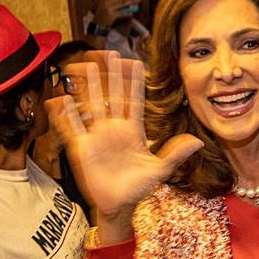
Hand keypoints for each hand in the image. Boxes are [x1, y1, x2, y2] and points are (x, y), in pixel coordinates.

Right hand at [47, 53, 201, 232]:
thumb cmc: (138, 188)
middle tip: (109, 53)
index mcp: (133, 131)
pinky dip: (65, 114)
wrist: (119, 206)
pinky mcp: (81, 148)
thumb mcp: (159, 171)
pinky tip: (61, 99)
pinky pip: (72, 127)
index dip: (133, 81)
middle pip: (110, 95)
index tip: (133, 61)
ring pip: (91, 105)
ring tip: (85, 65)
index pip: (133, 100)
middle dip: (109, 75)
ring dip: (88, 86)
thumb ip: (175, 154)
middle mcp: (113, 129)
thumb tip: (198, 142)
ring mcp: (96, 136)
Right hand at [93, 0, 140, 29]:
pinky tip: (132, 12)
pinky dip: (128, 13)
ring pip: (123, 2)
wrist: (98, 23)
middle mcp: (107, 0)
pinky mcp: (112, 15)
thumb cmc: (102, 13)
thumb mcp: (104, 3)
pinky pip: (122, 13)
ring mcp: (109, 7)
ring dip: (132, 0)